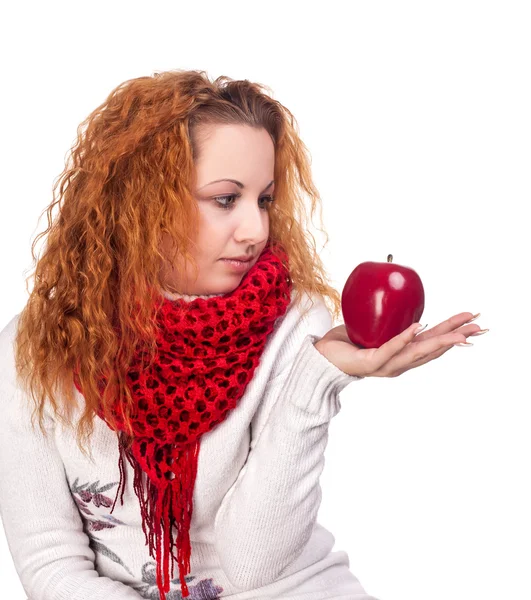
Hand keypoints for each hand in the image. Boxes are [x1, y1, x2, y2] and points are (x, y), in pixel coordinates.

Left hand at [314, 312, 486, 377]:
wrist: (321, 358)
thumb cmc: (346, 342)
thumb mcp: (373, 328)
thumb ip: (387, 317)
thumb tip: (395, 290)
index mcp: (402, 354)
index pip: (432, 341)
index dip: (453, 331)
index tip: (473, 321)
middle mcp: (399, 363)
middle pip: (433, 349)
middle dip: (456, 336)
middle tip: (478, 327)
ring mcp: (386, 365)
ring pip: (417, 352)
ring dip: (440, 340)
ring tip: (458, 333)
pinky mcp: (371, 363)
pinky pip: (390, 349)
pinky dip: (404, 339)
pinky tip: (417, 328)